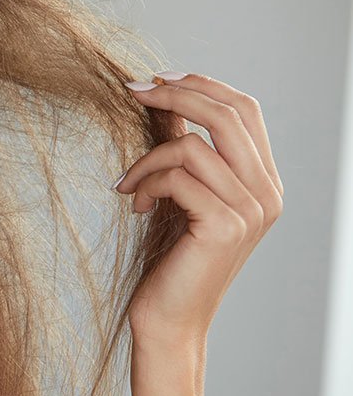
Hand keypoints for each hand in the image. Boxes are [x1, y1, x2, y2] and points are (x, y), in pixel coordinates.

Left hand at [114, 72, 283, 344]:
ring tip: (128, 184)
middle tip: (131, 90)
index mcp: (264, 181)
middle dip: (174, 94)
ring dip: (146, 158)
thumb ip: (183, 148)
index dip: (201, 84)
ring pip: (191, 147)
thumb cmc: (170, 256)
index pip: (245, 110)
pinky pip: (176, 178)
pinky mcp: (225, 226)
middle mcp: (267, 194)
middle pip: (227, 115)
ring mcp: (251, 211)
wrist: (169, 318)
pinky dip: (145, 184)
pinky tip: (134, 206)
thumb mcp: (180, 192)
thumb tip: (164, 97)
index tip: (155, 78)